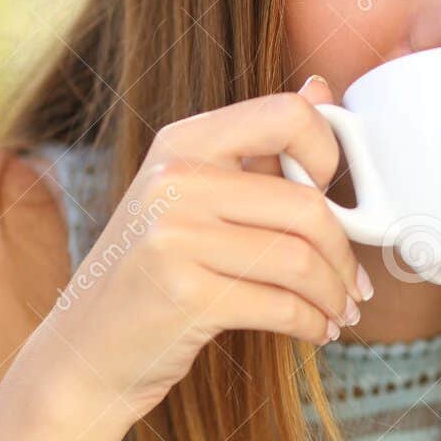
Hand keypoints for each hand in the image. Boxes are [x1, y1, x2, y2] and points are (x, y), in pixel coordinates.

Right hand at [40, 79, 370, 423]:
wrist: (84, 353)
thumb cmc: (153, 272)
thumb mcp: (193, 197)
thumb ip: (258, 148)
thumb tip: (319, 87)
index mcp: (182, 142)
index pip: (287, 115)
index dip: (329, 153)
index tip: (337, 197)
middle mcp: (175, 181)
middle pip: (306, 205)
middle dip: (344, 252)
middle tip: (355, 283)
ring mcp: (174, 237)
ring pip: (300, 260)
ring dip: (334, 295)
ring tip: (340, 311)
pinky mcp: (184, 296)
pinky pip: (280, 306)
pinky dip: (313, 323)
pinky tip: (318, 331)